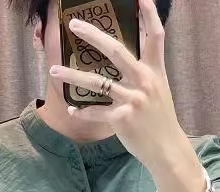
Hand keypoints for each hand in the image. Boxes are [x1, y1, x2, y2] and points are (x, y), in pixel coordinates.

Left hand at [49, 0, 188, 170]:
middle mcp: (144, 81)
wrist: (166, 149)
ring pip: (97, 83)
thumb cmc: (160, 120)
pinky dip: (82, 112)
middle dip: (93, 35)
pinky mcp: (122, 119)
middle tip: (74, 24)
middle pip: (117, 51)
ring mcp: (133, 100)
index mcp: (154, 71)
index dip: (148, 14)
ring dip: (72, 75)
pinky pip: (96, 112)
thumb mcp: (158, 91)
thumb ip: (144, 73)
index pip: (155, 36)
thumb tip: (125, 58)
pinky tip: (72, 110)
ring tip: (53, 69)